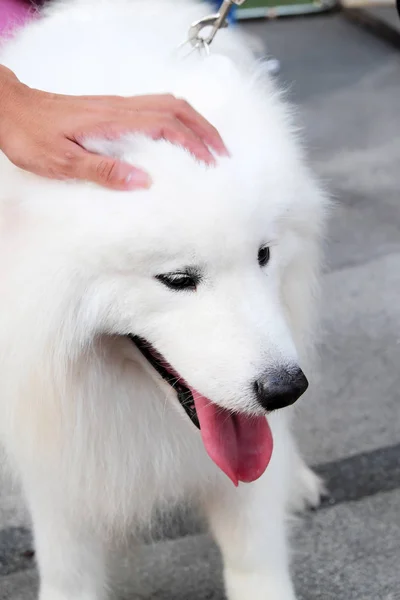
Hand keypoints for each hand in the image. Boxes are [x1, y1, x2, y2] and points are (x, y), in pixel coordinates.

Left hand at [0, 67, 227, 190]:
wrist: (10, 109)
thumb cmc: (31, 134)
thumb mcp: (63, 161)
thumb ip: (104, 171)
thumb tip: (144, 181)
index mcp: (113, 121)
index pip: (167, 124)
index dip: (193, 142)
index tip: (210, 162)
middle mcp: (120, 108)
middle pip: (176, 108)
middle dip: (204, 129)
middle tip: (222, 153)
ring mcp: (117, 106)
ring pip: (168, 104)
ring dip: (193, 122)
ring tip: (208, 145)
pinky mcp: (112, 109)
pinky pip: (155, 107)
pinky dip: (176, 119)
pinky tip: (178, 136)